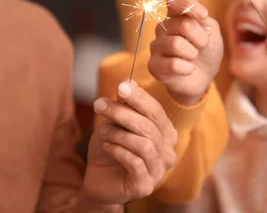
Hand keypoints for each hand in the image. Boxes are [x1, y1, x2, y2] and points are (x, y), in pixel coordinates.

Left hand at [83, 81, 176, 205]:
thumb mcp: (116, 123)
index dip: (139, 97)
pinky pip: (135, 162)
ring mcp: (158, 171)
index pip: (156, 111)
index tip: (120, 86)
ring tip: (103, 132)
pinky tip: (106, 147)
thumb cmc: (111, 148)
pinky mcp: (145, 186)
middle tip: (100, 105)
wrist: (98, 179)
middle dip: (123, 112)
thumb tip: (130, 81)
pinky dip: (118, 150)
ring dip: (118, 134)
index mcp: (165, 134)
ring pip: (143, 144)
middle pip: (149, 126)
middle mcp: (167, 152)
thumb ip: (125, 106)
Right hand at [148, 0, 223, 105]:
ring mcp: (156, 46)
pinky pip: (173, 64)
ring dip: (193, 53)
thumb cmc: (206, 52)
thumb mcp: (212, 31)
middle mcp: (162, 28)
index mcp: (176, 16)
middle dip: (200, 38)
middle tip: (202, 46)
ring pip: (176, 44)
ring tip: (193, 58)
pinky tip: (188, 69)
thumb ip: (203, 19)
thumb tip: (196, 14)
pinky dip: (188, 68)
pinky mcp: (154, 65)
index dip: (188, 5)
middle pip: (183, 24)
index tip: (204, 16)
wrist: (204, 78)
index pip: (174, 0)